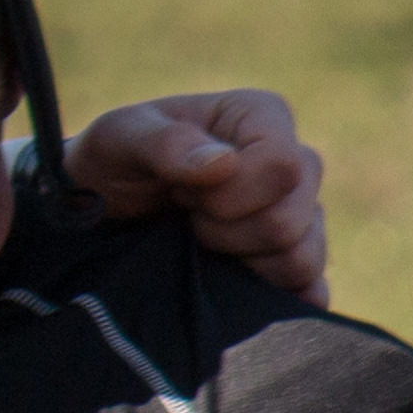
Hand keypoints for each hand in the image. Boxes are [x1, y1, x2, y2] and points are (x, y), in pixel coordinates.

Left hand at [67, 90, 326, 302]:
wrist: (100, 206)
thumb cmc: (112, 159)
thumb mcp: (118, 137)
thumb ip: (164, 143)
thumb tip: (223, 165)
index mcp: (262, 116)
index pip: (282, 165)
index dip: (229, 195)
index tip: (181, 193)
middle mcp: (293, 162)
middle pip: (291, 218)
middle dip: (225, 232)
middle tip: (187, 217)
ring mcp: (299, 212)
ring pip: (303, 258)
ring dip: (242, 262)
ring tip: (202, 242)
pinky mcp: (290, 258)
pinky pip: (312, 289)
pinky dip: (278, 296)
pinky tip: (235, 285)